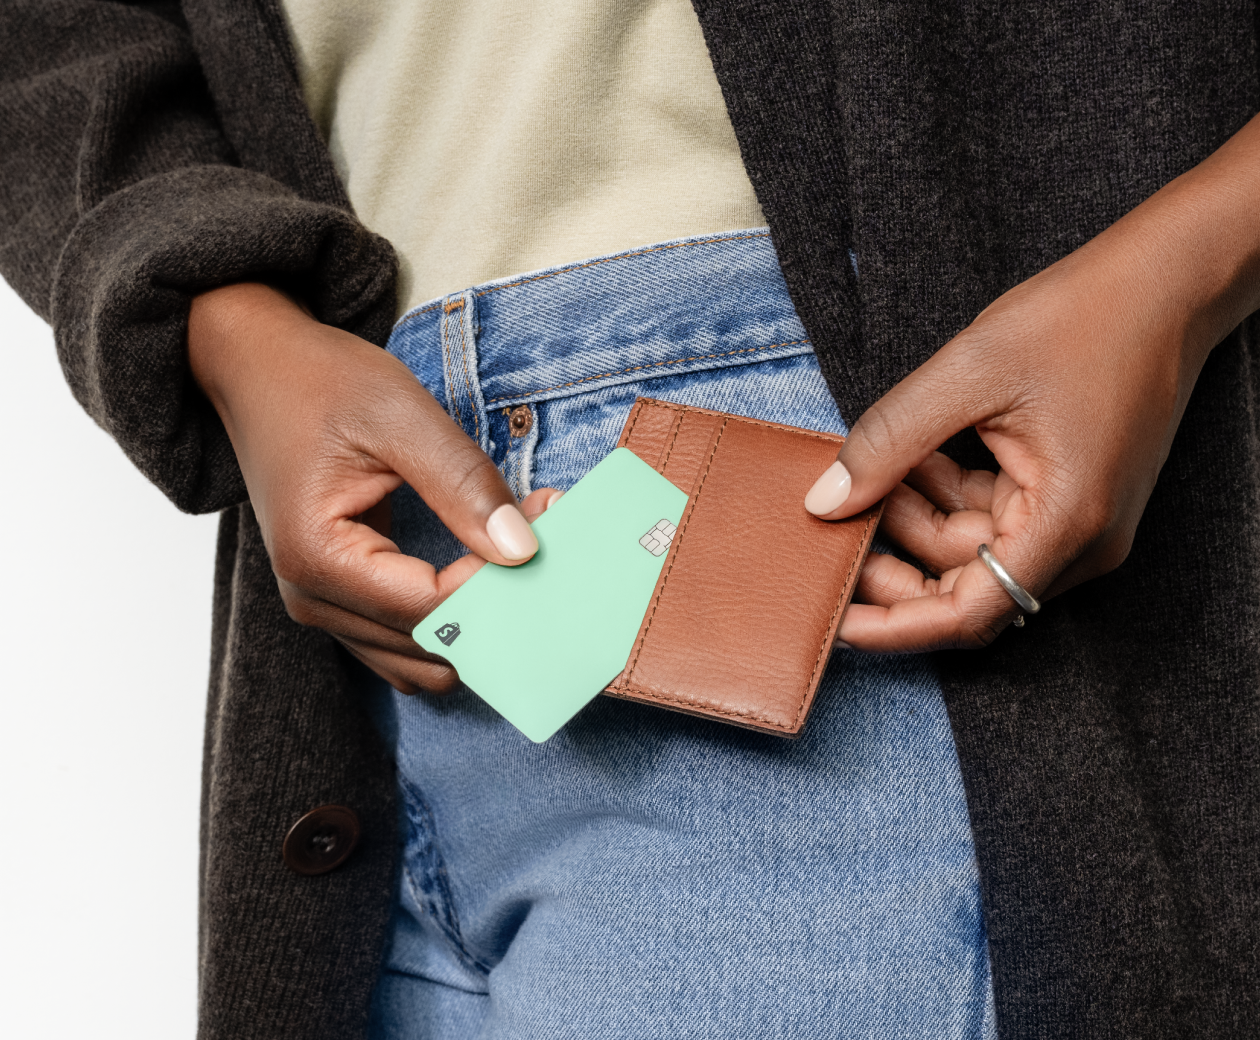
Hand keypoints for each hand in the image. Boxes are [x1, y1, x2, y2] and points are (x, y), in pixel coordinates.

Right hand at [189, 283, 561, 691]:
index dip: (498, 581)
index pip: (432, 610)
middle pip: (429, 644)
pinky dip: (451, 620)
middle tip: (538, 542)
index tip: (543, 524)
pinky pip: (406, 640)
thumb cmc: (321, 382)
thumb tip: (522, 550)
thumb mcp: (401, 415)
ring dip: (476, 620)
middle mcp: (313, 599)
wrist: (260, 370)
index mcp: (319, 557)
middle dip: (492, 605)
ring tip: (512, 555)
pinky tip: (483, 574)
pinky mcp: (339, 599)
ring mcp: (322, 605)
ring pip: (420, 658)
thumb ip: (462, 484)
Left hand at [806, 114, 1259, 651]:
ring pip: (970, 551)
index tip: (835, 619)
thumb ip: (891, 441)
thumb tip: (825, 501)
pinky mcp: (1065, 498)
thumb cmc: (1083, 317)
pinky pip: (988, 519)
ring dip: (914, 519)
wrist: (1166, 283)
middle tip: (833, 528)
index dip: (895, 624)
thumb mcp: (968, 372)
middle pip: (965, 587)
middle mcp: (1079, 541)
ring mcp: (1075, 522)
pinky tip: (910, 460)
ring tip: (874, 469)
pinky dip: (943, 496)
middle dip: (895, 563)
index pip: (969, 613)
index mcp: (1066, 522)